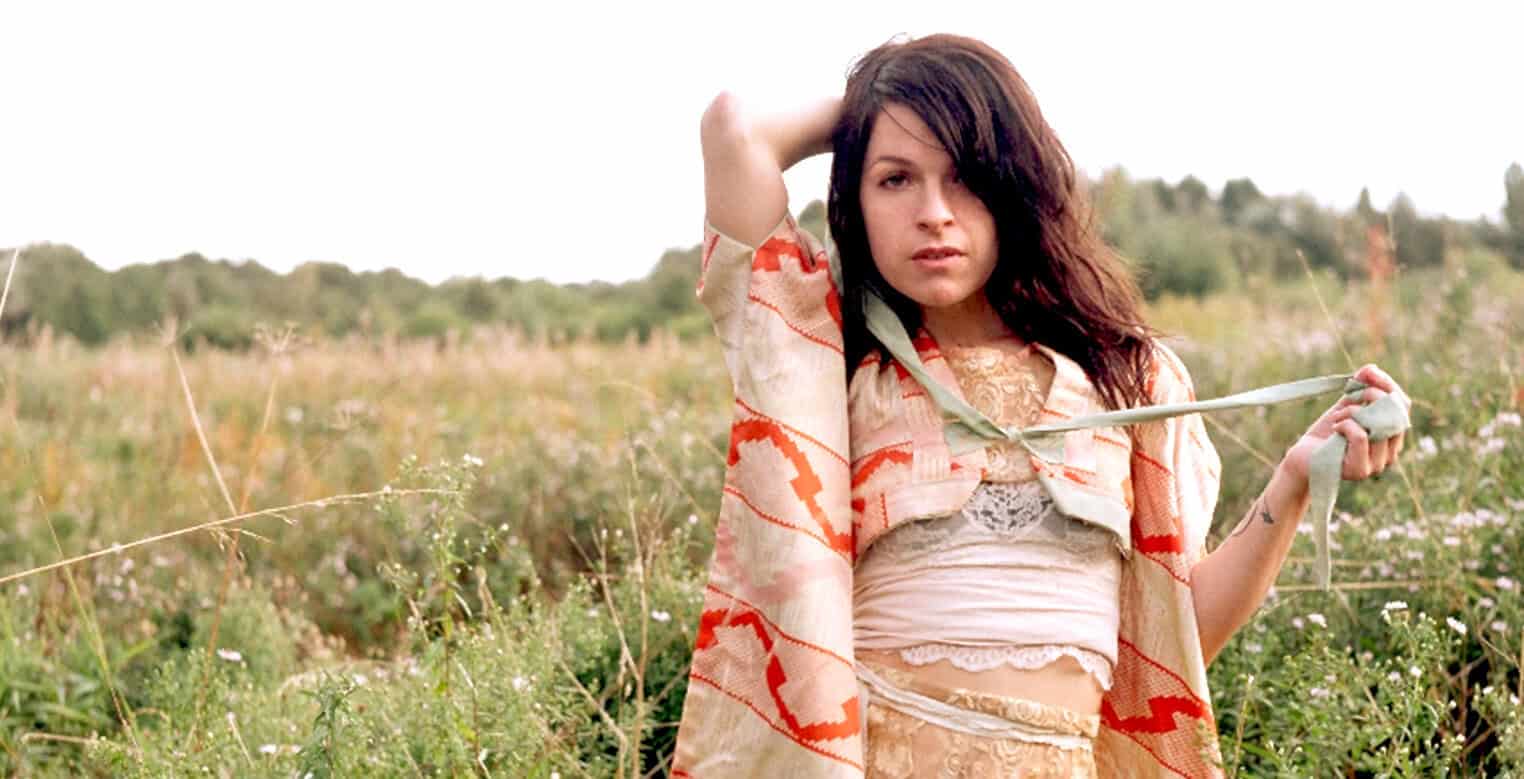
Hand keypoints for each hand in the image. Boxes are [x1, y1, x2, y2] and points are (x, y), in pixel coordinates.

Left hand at [1281, 363, 1410, 485]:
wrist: (1301, 459)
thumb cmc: (1326, 434)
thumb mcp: (1346, 406)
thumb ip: (1361, 389)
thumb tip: (1372, 368)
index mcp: (1392, 436)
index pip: (1402, 405)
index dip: (1388, 385)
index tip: (1368, 372)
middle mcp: (1390, 452)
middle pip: (1396, 413)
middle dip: (1372, 394)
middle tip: (1350, 394)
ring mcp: (1377, 464)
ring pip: (1379, 424)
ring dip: (1354, 411)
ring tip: (1338, 415)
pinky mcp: (1360, 470)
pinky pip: (1361, 436)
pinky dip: (1346, 424)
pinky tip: (1335, 426)